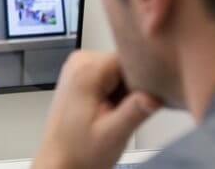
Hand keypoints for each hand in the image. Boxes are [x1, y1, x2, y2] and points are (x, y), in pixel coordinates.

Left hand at [32, 51, 161, 168]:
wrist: (59, 162)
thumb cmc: (79, 152)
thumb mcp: (113, 135)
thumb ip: (134, 112)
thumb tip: (155, 95)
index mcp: (86, 70)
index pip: (131, 56)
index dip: (144, 77)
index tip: (147, 96)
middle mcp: (81, 61)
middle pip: (126, 61)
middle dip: (135, 86)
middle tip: (126, 112)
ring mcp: (80, 66)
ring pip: (121, 69)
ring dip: (127, 90)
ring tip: (116, 113)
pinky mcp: (82, 75)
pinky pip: (112, 75)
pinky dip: (118, 92)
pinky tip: (112, 109)